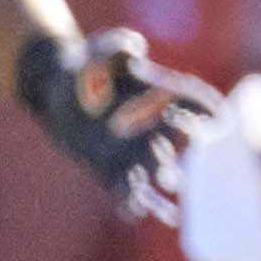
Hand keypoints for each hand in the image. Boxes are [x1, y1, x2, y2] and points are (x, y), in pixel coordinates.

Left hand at [15, 28, 213, 215]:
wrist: (58, 86)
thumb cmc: (86, 63)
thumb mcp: (101, 49)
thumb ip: (117, 44)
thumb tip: (135, 48)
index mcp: (160, 102)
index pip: (193, 111)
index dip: (199, 118)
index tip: (203, 124)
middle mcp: (152, 131)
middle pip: (168, 151)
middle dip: (170, 166)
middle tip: (171, 178)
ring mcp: (132, 153)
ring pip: (151, 177)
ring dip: (157, 195)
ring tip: (170, 215)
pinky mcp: (110, 168)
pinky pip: (124, 191)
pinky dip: (130, 204)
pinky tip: (133, 213)